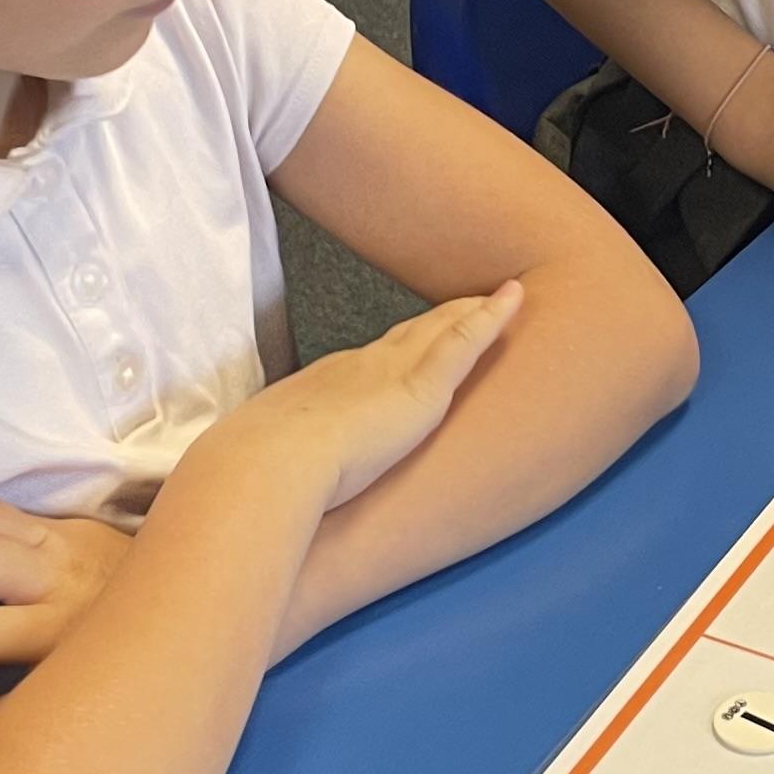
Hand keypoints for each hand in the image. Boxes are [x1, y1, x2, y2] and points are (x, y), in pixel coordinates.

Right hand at [215, 281, 523, 507]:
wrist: (267, 464)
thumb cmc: (260, 471)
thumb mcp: (270, 459)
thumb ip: (280, 461)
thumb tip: (266, 478)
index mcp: (326, 386)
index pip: (371, 359)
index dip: (397, 345)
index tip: (412, 335)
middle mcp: (361, 367)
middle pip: (410, 334)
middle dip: (438, 318)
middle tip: (465, 302)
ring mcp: (392, 373)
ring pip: (442, 330)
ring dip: (470, 311)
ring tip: (498, 295)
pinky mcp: (421, 388)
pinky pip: (466, 341)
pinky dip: (492, 318)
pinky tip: (513, 297)